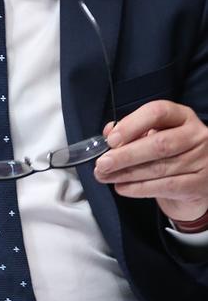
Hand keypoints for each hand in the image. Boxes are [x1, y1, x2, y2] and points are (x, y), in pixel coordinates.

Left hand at [94, 100, 207, 221]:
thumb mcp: (155, 135)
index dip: (131, 124)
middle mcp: (196, 136)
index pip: (158, 112)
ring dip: (127, 174)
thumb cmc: (172, 153)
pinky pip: (164, 187)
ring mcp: (201, 161)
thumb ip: (133, 130)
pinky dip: (139, 188)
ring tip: (105, 176)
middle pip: (159, 144)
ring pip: (159, 168)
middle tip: (103, 163)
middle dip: (126, 155)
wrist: (199, 180)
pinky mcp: (198, 185)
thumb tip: (109, 132)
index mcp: (182, 117)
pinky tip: (122, 187)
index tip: (111, 139)